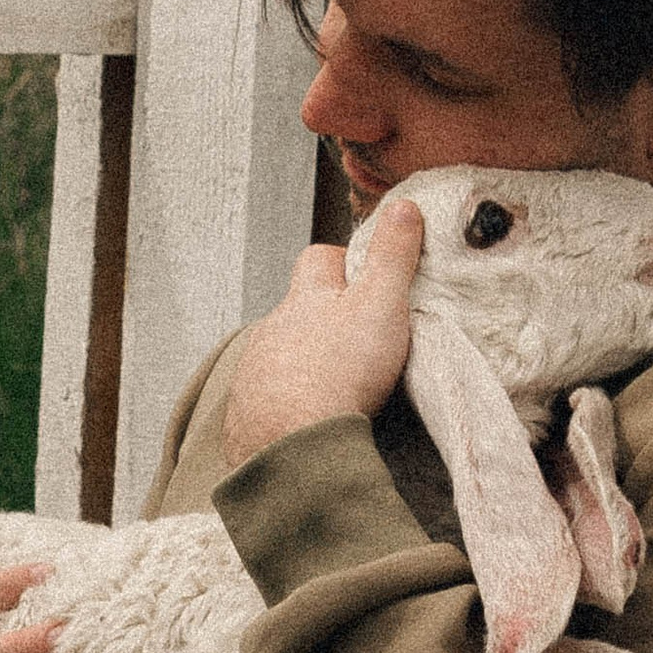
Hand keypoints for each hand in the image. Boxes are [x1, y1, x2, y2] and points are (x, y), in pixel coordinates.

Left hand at [222, 197, 422, 465]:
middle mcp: (273, 328)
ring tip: (337, 381)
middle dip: (323, 315)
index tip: (366, 277)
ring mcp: (256, 370)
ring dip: (304, 359)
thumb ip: (392, 257)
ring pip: (281, 351)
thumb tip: (404, 207)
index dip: (343, 262)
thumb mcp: (380, 305)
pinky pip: (268, 396)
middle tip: (358, 335)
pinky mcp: (248, 411)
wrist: (293, 445)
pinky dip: (288, 399)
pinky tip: (309, 415)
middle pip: (298, 307)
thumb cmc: (339, 373)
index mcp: (306, 299)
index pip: (318, 259)